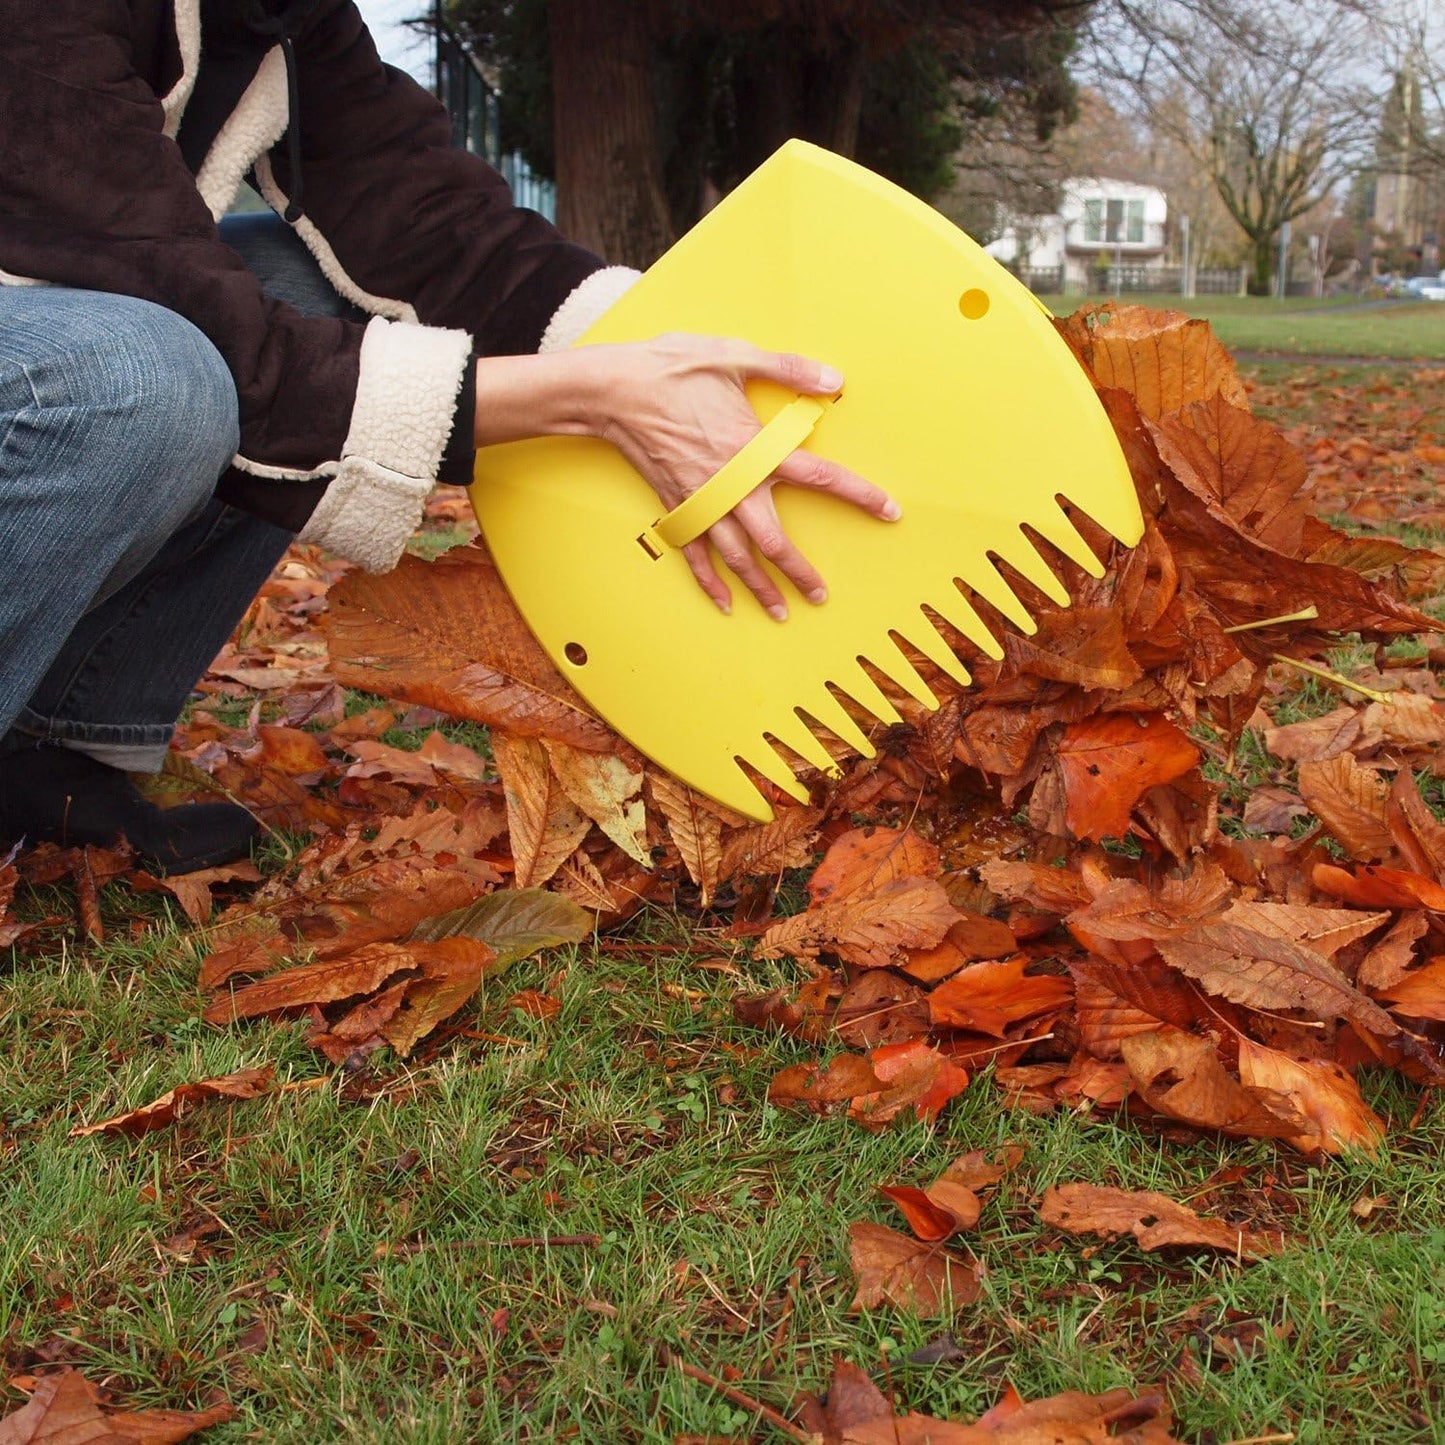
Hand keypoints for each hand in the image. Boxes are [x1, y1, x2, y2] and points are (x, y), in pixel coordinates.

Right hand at [581, 333, 899, 617]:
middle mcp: (731, 485)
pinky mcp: (676, 507)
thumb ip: (788, 369)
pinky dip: (710, 582)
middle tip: (820, 595)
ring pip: (737, 557)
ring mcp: (702, 502)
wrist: (614, 391)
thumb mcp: (735, 356)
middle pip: (774, 541)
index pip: (819, 477)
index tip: (888, 511)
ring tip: (781, 611)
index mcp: (753, 449)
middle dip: (799, 572)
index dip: (859, 495)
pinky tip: (726, 603)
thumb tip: (834, 378)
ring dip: (760, 588)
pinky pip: (695, 554)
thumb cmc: (674, 369)